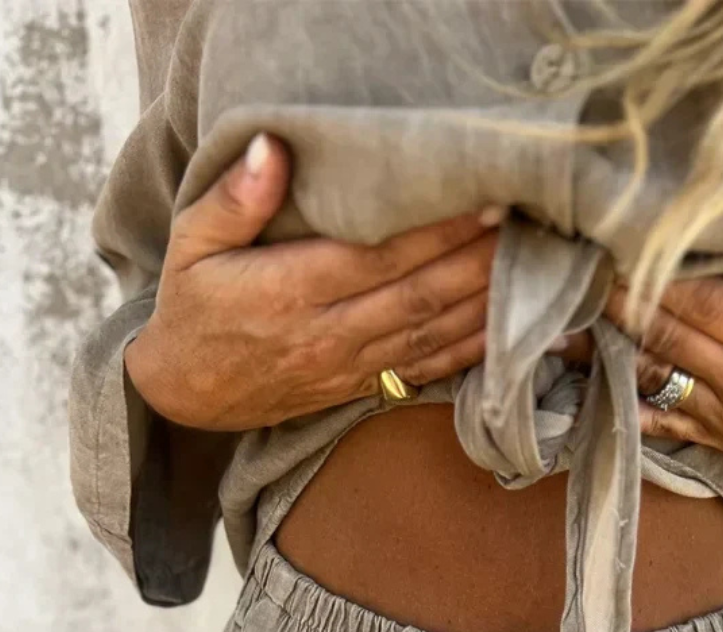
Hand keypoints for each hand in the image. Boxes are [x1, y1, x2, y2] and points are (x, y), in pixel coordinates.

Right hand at [125, 134, 501, 430]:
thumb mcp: (191, 245)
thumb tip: (273, 148)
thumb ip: (234, 199)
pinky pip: (428, 369)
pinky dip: (472, 349)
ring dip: (486, 301)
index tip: (485, 203)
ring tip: (533, 266)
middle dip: (478, 261)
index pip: (378, 258)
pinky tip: (510, 329)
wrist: (189, 393)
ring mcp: (350, 366)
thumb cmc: (193, 309)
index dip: (437, 233)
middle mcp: (328, 333)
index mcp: (290, 292)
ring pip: (433, 332)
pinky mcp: (363, 387)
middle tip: (528, 226)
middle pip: (420, 295)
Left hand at [601, 247, 722, 488]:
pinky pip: (655, 417)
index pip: (711, 303)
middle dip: (621, 297)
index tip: (624, 239)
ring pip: (653, 372)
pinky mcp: (712, 435)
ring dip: (607, 343)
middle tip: (579, 260)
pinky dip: (616, 397)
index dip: (662, 274)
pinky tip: (580, 376)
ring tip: (564, 311)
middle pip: (670, 332)